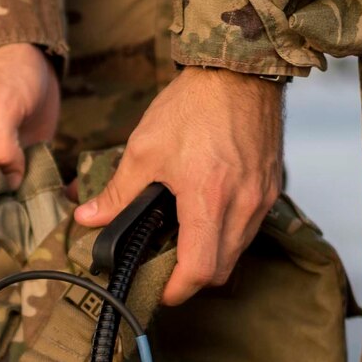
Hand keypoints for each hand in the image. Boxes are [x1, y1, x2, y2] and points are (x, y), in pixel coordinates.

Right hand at [0, 43, 60, 223]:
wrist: (26, 53)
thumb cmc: (4, 72)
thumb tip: (7, 185)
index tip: (0, 199)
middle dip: (3, 218)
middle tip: (33, 210)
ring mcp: (0, 169)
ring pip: (5, 209)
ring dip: (25, 213)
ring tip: (49, 205)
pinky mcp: (24, 166)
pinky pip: (28, 195)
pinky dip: (42, 199)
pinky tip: (60, 193)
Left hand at [74, 66, 284, 305]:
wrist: (239, 71)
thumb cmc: (195, 105)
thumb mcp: (144, 149)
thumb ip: (117, 192)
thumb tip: (88, 218)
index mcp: (209, 198)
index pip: (200, 270)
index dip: (177, 290)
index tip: (160, 290)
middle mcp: (243, 204)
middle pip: (222, 269)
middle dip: (193, 277)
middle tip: (166, 268)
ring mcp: (263, 196)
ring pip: (239, 250)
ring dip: (212, 255)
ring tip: (183, 241)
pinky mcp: (272, 186)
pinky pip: (250, 226)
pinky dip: (228, 233)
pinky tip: (206, 215)